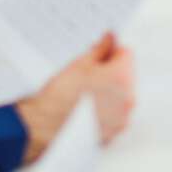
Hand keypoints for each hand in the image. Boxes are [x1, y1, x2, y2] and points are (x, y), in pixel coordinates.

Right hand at [15, 34, 136, 161]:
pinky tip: (88, 106)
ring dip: (111, 89)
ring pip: (123, 94)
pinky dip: (108, 108)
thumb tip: (109, 39)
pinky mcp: (115, 131)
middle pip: (127, 74)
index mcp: (121, 78)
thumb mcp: (79, 64)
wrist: (44, 126)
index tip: (103, 51)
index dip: (112, 50)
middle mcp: (127, 99)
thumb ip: (100, 49)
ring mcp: (122, 118)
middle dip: (112, 70)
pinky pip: (117, 113)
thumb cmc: (58, 97)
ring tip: (87, 91)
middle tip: (90, 73)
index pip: (127, 54)